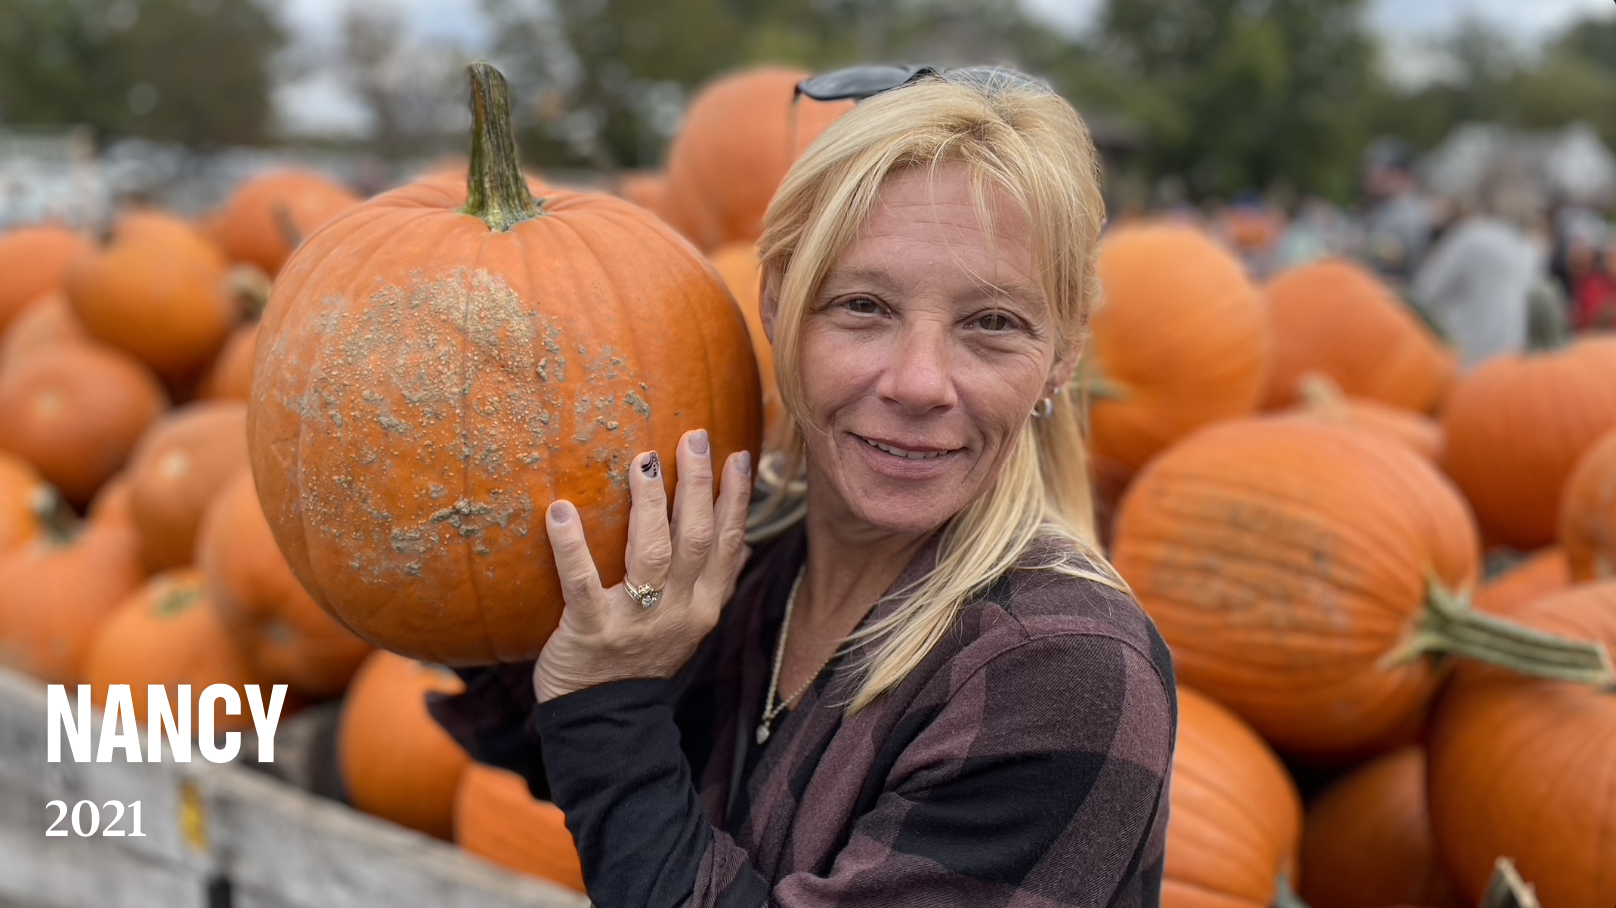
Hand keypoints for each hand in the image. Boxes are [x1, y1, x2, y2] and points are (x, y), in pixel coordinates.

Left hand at [534, 430, 751, 702]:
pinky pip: (582, 584)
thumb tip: (744, 545)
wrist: (603, 720)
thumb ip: (715, 585)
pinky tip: (560, 510)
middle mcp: (678, 613)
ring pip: (652, 556)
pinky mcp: (591, 632)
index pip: (727, 545)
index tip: (739, 456)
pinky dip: (571, 547)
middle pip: (695, 540)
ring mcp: (636, 624)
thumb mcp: (688, 627)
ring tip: (643, 460)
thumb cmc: (640, 662)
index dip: (736, 500)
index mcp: (704, 607)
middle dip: (698, 486)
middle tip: (692, 438)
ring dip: (649, 504)